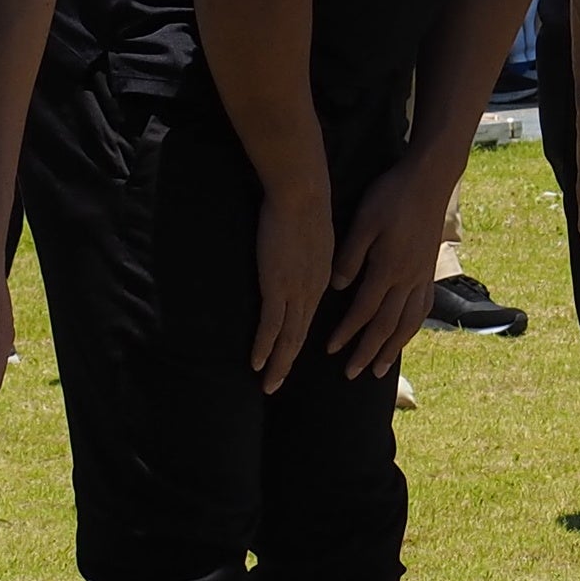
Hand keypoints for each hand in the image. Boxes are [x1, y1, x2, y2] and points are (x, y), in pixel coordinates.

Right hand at [248, 166, 334, 392]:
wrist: (303, 195)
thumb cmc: (306, 209)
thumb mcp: (315, 239)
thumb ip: (311, 259)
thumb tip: (302, 266)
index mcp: (321, 280)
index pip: (308, 319)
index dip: (297, 342)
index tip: (290, 358)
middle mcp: (311, 291)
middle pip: (298, 336)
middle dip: (287, 362)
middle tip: (277, 384)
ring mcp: (295, 291)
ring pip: (287, 337)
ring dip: (277, 363)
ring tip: (269, 384)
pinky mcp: (277, 286)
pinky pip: (270, 325)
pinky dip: (264, 347)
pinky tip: (257, 364)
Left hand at [323, 155, 456, 380]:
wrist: (430, 179)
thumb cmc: (392, 196)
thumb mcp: (364, 221)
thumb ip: (350, 255)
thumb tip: (336, 287)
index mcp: (388, 268)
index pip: (364, 310)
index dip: (346, 332)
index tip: (330, 349)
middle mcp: (408, 278)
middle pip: (386, 325)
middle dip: (368, 351)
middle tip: (352, 374)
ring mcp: (422, 275)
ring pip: (408, 321)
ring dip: (393, 348)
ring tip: (380, 369)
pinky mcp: (429, 269)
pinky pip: (422, 307)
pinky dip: (412, 328)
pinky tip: (405, 334)